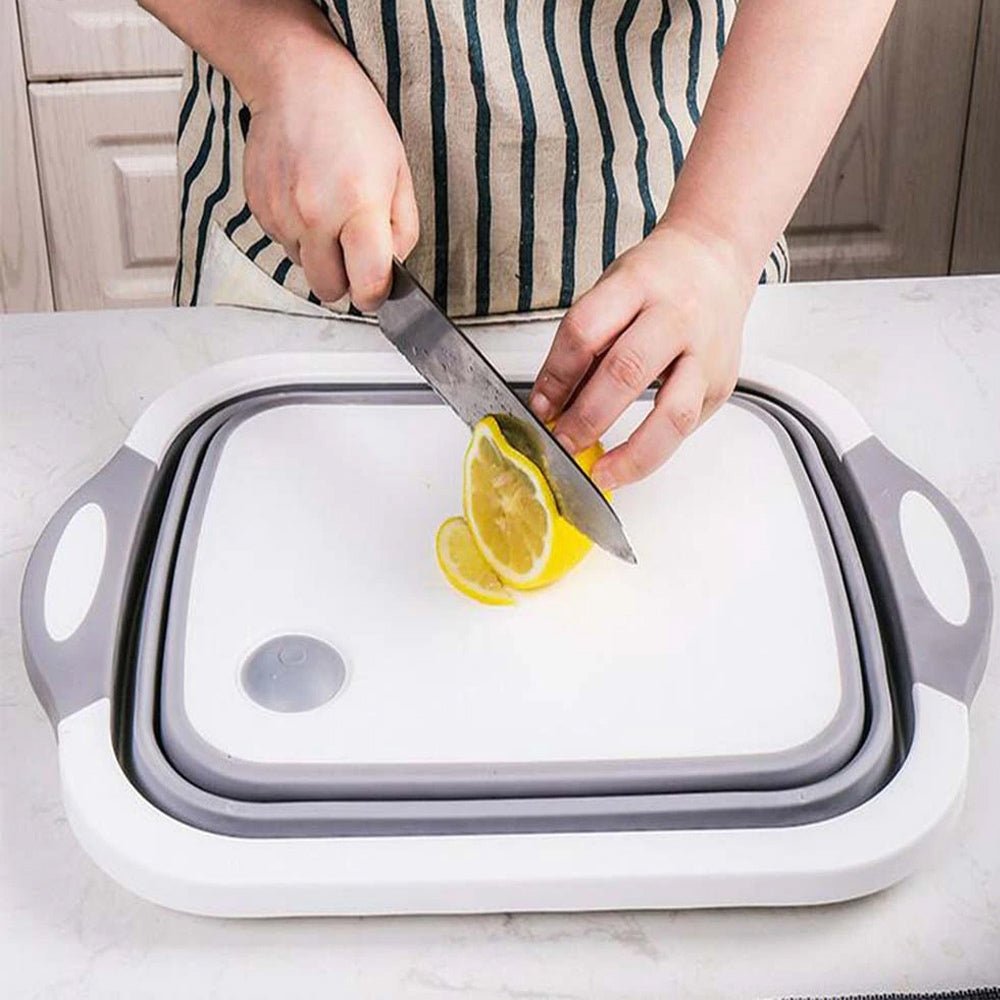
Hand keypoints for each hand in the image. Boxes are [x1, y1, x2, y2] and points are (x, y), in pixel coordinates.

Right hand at [242, 35, 417, 310]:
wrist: (296, 78)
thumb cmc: (353, 118)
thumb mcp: (399, 171)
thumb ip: (403, 229)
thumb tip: (392, 267)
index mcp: (358, 206)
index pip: (366, 285)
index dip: (375, 294)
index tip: (378, 288)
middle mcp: (315, 215)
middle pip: (329, 291)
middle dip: (345, 280)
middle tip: (355, 252)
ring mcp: (282, 214)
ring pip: (305, 269)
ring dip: (320, 255)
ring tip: (330, 211)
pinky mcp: (259, 209)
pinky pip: (284, 245)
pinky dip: (299, 234)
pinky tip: (308, 198)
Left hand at [529, 224, 754, 489]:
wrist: (717, 260)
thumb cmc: (657, 279)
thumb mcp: (611, 291)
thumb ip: (584, 343)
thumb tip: (551, 403)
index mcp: (638, 284)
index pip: (586, 331)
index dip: (557, 375)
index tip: (540, 407)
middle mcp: (677, 317)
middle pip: (627, 371)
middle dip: (587, 418)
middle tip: (562, 444)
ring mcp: (706, 354)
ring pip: (673, 413)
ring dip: (632, 453)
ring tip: (602, 474)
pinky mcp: (721, 384)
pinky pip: (686, 427)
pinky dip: (654, 451)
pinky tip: (628, 462)